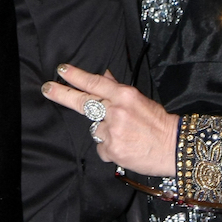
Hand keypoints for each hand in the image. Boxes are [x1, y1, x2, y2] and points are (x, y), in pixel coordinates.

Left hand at [42, 64, 177, 176]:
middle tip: (47, 88)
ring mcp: (113, 131)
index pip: (94, 82)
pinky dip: (109, 148)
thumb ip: (117, 88)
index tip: (61, 70)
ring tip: (124, 135)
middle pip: (83, 101)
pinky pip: (101, 148)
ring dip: (105, 132)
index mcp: (124, 96)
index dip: (75, 76)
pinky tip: (124, 146)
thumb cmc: (158, 122)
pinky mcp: (112, 150)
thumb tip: (103, 75)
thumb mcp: (139, 99)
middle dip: (62, 94)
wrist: (174, 147)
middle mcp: (116, 111)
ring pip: (96, 129)